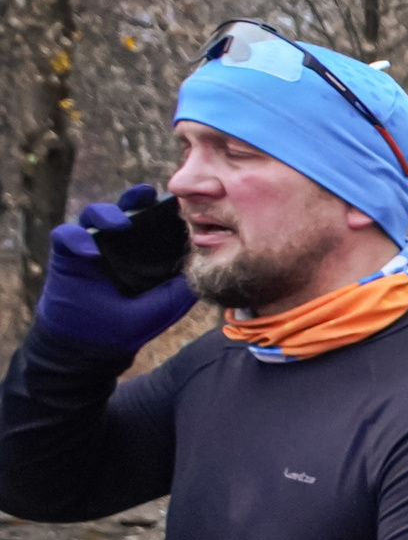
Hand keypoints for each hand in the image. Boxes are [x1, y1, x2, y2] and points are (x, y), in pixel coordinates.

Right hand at [36, 186, 196, 351]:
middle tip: (147, 194)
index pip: (153, 222)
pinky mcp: (67, 254)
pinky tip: (91, 251)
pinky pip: (66, 235)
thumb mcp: (166, 306)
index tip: (178, 200)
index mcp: (142, 251)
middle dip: (135, 198)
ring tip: (121, 224)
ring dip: (106, 213)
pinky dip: (76, 238)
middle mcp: (117, 244)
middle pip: (125, 209)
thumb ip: (184, 285)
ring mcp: (92, 245)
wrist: (94, 345)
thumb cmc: (130, 325)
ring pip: (94, 214)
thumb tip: (210, 264)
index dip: (162, 209)